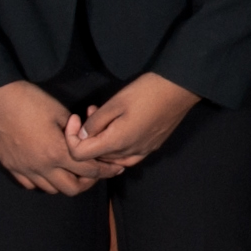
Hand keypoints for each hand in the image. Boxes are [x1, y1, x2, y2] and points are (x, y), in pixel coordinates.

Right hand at [0, 79, 100, 194]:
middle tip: (92, 172)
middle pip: (71, 189)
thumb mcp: (61, 113)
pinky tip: (48, 170)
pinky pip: (31, 184)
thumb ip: (75, 133)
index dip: (106, 171)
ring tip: (71, 171)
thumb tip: (83, 140)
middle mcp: (41, 167)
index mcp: (57, 153)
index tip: (115, 168)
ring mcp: (25, 169)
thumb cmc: (31, 101)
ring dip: (65, 182)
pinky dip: (43, 181)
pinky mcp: (12, 167)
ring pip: (51, 189)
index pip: (89, 170)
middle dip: (87, 183)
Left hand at [68, 73, 202, 171]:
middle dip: (86, 137)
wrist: (179, 90)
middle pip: (95, 158)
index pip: (79, 155)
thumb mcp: (115, 102)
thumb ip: (95, 122)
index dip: (71, 138)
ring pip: (110, 159)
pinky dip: (116, 150)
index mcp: (116, 142)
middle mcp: (128, 153)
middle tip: (91, 112)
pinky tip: (118, 133)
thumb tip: (81, 135)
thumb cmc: (146, 92)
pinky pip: (127, 158)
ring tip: (104, 118)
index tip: (76, 118)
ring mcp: (142, 153)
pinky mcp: (151, 148)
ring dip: (101, 142)